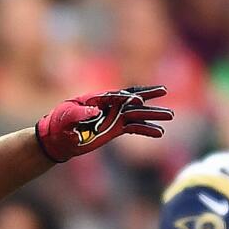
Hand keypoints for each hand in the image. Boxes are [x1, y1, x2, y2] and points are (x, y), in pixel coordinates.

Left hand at [35, 85, 171, 162]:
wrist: (58, 138)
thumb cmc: (59, 123)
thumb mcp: (67, 117)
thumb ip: (80, 114)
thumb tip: (95, 112)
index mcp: (98, 98)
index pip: (117, 95)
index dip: (129, 96)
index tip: (140, 99)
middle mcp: (109, 106)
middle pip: (132, 100)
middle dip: (149, 96)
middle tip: (164, 90)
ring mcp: (113, 117)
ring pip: (137, 114)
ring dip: (153, 115)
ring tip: (170, 115)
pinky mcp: (115, 129)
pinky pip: (134, 128)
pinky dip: (146, 130)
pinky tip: (159, 132)